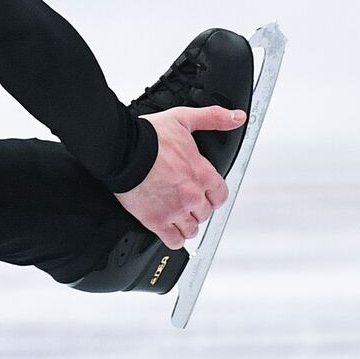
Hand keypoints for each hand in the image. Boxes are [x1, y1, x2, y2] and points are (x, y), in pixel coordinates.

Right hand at [113, 106, 243, 247]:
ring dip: (186, 225)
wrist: (123, 152)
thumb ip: (214, 118)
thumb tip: (237, 117)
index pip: (220, 196)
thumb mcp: (184, 119)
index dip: (212, 196)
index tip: (204, 194)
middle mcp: (192, 195)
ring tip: (178, 219)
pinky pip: (173, 240)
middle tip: (185, 203)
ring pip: (191, 229)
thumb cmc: (148, 137)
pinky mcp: (156, 221)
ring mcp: (175, 210)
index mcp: (203, 173)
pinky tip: (169, 232)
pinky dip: (174, 240)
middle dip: (197, 209)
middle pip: (205, 214)